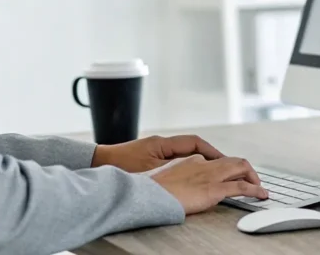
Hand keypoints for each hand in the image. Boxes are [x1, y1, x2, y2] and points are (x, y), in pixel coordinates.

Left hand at [91, 135, 224, 172]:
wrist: (96, 163)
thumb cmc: (118, 166)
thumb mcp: (149, 171)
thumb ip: (171, 170)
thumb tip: (194, 169)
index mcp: (161, 143)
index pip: (194, 142)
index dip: (211, 151)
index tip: (223, 160)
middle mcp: (160, 144)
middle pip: (192, 147)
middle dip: (209, 156)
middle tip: (223, 167)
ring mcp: (154, 151)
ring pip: (183, 154)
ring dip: (197, 162)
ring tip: (210, 173)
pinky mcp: (149, 158)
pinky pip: (174, 160)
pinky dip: (185, 167)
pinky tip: (188, 178)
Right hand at [151, 154, 268, 213]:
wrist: (150, 195)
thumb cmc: (153, 191)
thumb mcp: (167, 180)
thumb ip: (179, 180)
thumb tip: (184, 188)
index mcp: (191, 161)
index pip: (216, 161)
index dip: (227, 169)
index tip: (231, 176)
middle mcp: (204, 164)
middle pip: (232, 161)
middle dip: (246, 169)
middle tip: (252, 180)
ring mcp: (210, 175)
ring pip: (241, 167)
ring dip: (254, 177)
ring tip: (260, 188)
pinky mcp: (215, 188)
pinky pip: (242, 187)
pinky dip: (255, 190)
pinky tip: (261, 194)